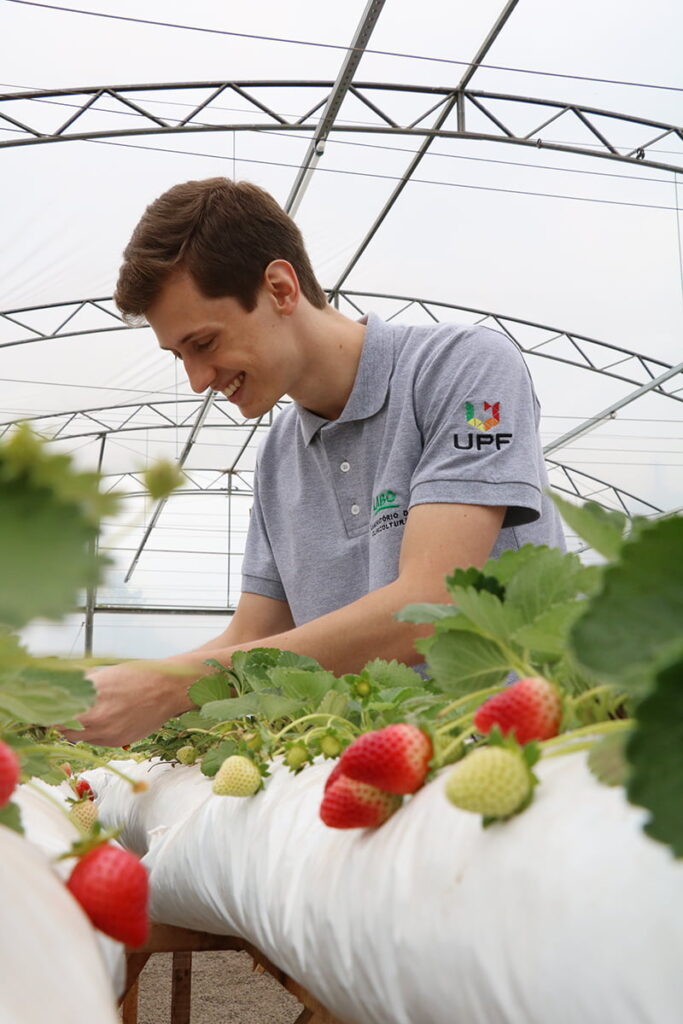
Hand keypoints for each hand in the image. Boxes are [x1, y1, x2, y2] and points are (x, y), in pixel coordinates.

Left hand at [60, 659, 196, 747]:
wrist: (168, 688)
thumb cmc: (137, 676)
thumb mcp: (101, 676)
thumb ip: (77, 688)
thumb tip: (58, 690)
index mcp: (87, 700)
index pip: (53, 714)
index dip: (47, 711)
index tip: (44, 708)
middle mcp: (95, 721)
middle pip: (62, 729)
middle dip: (59, 720)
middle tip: (60, 711)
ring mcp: (107, 734)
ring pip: (78, 737)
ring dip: (75, 727)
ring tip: (85, 713)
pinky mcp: (117, 742)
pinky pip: (96, 740)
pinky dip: (94, 731)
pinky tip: (104, 718)